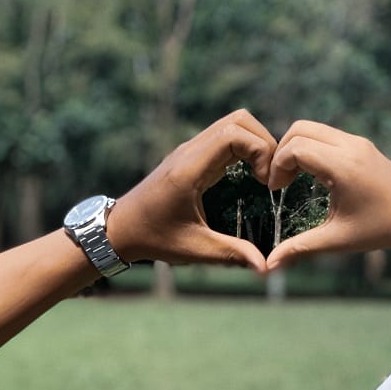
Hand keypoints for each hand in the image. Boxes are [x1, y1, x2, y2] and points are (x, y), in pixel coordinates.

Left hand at [107, 110, 277, 276]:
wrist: (120, 228)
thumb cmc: (153, 237)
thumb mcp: (194, 248)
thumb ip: (231, 254)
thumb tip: (266, 269)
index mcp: (189, 168)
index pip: (234, 134)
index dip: (260, 150)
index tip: (266, 183)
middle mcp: (190, 151)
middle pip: (238, 120)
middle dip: (264, 142)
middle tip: (270, 176)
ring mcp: (189, 150)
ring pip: (232, 124)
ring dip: (255, 144)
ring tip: (262, 176)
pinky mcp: (191, 156)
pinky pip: (224, 138)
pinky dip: (243, 149)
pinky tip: (248, 177)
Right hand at [265, 121, 390, 280]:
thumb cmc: (381, 230)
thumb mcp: (337, 240)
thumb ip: (300, 248)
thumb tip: (269, 266)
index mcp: (343, 165)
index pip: (295, 148)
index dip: (277, 167)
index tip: (275, 191)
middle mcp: (351, 146)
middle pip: (300, 129)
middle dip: (282, 152)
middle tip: (279, 181)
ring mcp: (358, 142)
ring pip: (314, 129)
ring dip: (297, 149)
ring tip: (293, 179)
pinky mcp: (363, 145)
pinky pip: (327, 136)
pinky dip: (312, 148)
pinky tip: (313, 177)